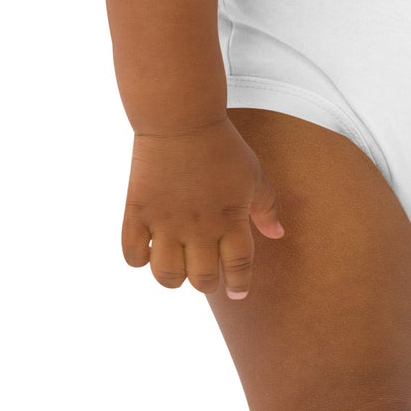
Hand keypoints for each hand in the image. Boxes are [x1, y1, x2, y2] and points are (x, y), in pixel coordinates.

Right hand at [121, 116, 284, 299]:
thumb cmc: (222, 145)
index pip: (237, 269)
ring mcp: (166, 222)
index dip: (239, 285)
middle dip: (206, 281)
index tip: (236, 291)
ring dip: (173, 277)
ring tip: (177, 262)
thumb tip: (278, 235)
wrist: (181, 118)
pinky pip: (132, 256)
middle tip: (205, 270)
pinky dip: (139, 259)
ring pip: (167, 277)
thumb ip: (266, 208)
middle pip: (202, 280)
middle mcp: (199, 228)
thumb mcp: (253, 174)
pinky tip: (149, 247)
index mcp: (231, 220)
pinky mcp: (138, 212)